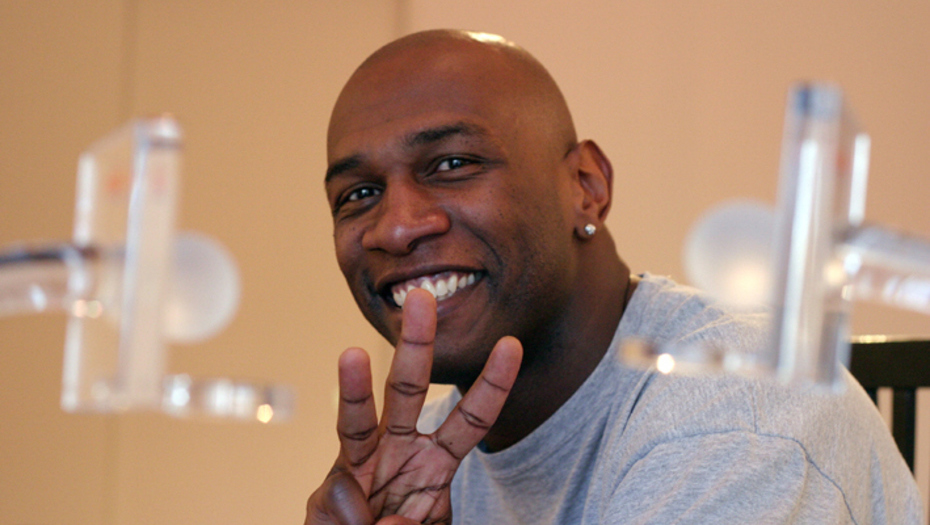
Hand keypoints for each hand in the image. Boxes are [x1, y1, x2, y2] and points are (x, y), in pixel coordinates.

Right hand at [305, 288, 522, 524]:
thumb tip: (387, 522)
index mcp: (436, 462)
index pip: (470, 420)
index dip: (491, 384)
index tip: (511, 345)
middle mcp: (398, 451)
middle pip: (408, 390)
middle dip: (416, 344)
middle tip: (422, 298)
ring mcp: (362, 466)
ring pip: (358, 418)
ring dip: (354, 386)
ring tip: (352, 355)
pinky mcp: (331, 490)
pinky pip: (338, 495)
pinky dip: (351, 519)